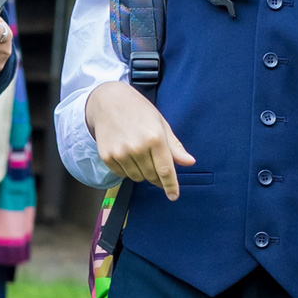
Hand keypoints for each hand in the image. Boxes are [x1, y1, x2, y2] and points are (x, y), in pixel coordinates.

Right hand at [83, 82, 194, 198]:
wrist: (109, 101)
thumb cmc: (139, 111)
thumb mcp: (161, 124)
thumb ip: (175, 146)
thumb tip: (190, 163)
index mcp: (155, 138)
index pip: (165, 170)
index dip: (171, 186)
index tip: (174, 196)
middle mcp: (137, 147)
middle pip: (151, 176)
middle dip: (156, 176)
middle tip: (154, 164)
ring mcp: (120, 153)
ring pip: (136, 177)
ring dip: (141, 172)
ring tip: (139, 154)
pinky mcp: (107, 156)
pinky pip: (122, 174)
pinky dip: (127, 170)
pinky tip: (127, 154)